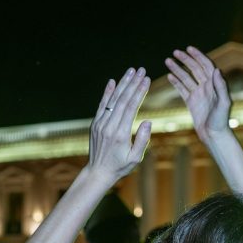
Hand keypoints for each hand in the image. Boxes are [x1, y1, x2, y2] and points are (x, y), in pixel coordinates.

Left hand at [87, 67, 151, 182]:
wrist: (98, 172)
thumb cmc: (120, 166)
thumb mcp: (135, 158)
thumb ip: (142, 140)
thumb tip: (148, 121)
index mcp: (120, 134)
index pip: (131, 107)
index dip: (139, 92)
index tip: (146, 80)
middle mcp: (109, 126)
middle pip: (122, 99)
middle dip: (133, 83)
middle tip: (142, 70)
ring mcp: (100, 124)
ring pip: (112, 99)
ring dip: (122, 84)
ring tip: (131, 71)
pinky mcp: (95, 123)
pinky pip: (102, 104)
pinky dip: (107, 92)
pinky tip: (113, 81)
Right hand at [165, 46, 230, 142]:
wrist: (214, 135)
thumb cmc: (221, 121)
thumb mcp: (224, 103)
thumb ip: (221, 86)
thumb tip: (216, 70)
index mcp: (215, 84)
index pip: (206, 65)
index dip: (198, 56)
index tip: (189, 49)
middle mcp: (206, 87)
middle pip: (194, 69)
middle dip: (185, 59)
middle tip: (174, 52)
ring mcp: (198, 94)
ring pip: (186, 77)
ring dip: (177, 69)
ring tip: (167, 60)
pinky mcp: (191, 102)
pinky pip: (182, 89)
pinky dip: (176, 82)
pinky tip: (169, 76)